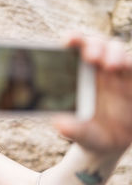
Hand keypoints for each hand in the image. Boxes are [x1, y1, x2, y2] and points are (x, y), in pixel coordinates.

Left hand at [53, 33, 131, 154]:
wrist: (112, 144)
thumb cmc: (90, 135)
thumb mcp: (82, 135)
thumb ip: (72, 129)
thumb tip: (60, 124)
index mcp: (75, 76)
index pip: (73, 50)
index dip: (72, 40)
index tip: (69, 40)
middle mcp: (95, 70)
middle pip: (95, 44)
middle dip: (94, 45)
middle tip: (91, 57)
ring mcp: (116, 72)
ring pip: (116, 50)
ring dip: (114, 53)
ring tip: (111, 65)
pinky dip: (130, 63)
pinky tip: (126, 67)